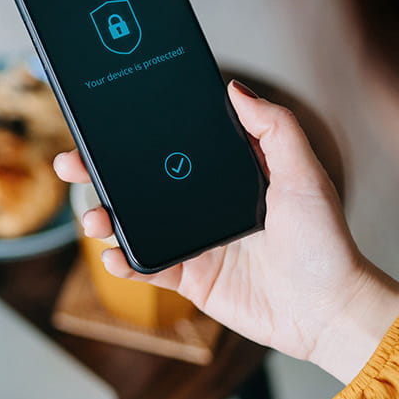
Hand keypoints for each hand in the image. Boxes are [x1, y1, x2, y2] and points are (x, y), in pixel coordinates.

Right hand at [55, 81, 398, 382]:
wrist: (327, 310)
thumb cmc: (325, 242)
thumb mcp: (304, 174)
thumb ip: (274, 128)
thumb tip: (234, 88)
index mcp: (224, 175)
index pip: (171, 147)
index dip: (136, 134)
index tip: (104, 119)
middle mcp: (202, 205)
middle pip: (139, 182)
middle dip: (98, 172)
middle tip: (71, 164)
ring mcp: (192, 242)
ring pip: (133, 223)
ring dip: (103, 217)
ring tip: (94, 218)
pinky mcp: (188, 278)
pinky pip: (145, 266)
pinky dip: (123, 262)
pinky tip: (114, 255)